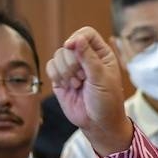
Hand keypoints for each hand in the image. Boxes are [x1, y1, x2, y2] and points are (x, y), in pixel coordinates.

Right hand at [46, 27, 132, 154]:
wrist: (98, 123)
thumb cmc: (107, 102)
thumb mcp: (101, 78)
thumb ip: (88, 58)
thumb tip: (77, 39)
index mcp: (102, 54)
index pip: (86, 34)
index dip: (77, 38)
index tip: (71, 47)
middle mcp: (86, 58)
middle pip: (69, 45)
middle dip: (72, 63)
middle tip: (83, 79)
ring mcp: (73, 68)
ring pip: (58, 55)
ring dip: (65, 71)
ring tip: (77, 85)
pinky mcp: (61, 78)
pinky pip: (50, 67)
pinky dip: (56, 75)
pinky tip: (67, 86)